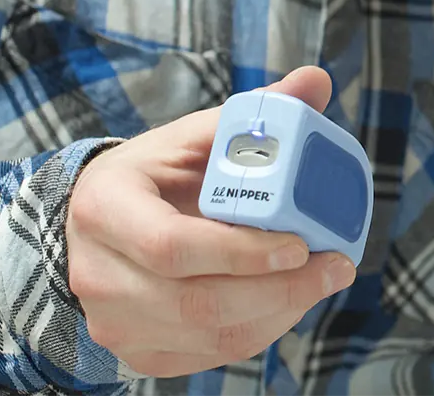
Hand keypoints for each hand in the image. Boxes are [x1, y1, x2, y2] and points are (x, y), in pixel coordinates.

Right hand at [66, 67, 355, 376]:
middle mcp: (98, 274)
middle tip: (336, 267)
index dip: (240, 252)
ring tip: (326, 279)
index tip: (301, 243)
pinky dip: (260, 331)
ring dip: (279, 312)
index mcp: (106, 207)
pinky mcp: (137, 350)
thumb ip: (257, 113)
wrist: (102, 218)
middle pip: (194, 301)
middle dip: (278, 290)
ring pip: (207, 335)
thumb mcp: (195, 133)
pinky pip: (208, 353)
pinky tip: (293, 300)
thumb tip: (317, 80)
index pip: (171, 246)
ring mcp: (114, 321)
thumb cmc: (157, 171)